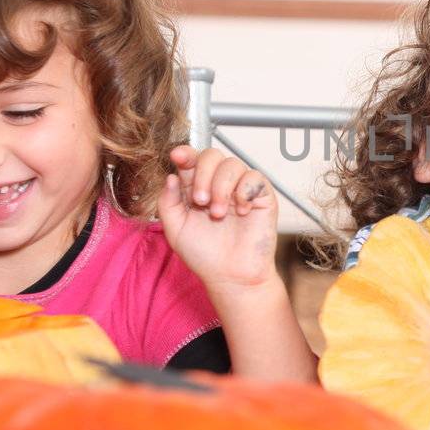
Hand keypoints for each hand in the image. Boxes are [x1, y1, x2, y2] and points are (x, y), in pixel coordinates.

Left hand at [158, 145, 280, 291]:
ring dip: (222, 187)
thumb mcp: (175, 230)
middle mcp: (218, 184)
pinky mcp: (261, 196)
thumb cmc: (205, 255)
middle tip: (200, 202)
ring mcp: (240, 189)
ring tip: (218, 213)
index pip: (191, 160)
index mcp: (195, 188)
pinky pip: (254, 177)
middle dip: (203, 175)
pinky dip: (244, 191)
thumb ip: (168, 203)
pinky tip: (241, 211)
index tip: (177, 156)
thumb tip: (171, 176)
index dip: (185, 153)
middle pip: (211, 155)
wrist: (231, 277)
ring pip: (232, 164)